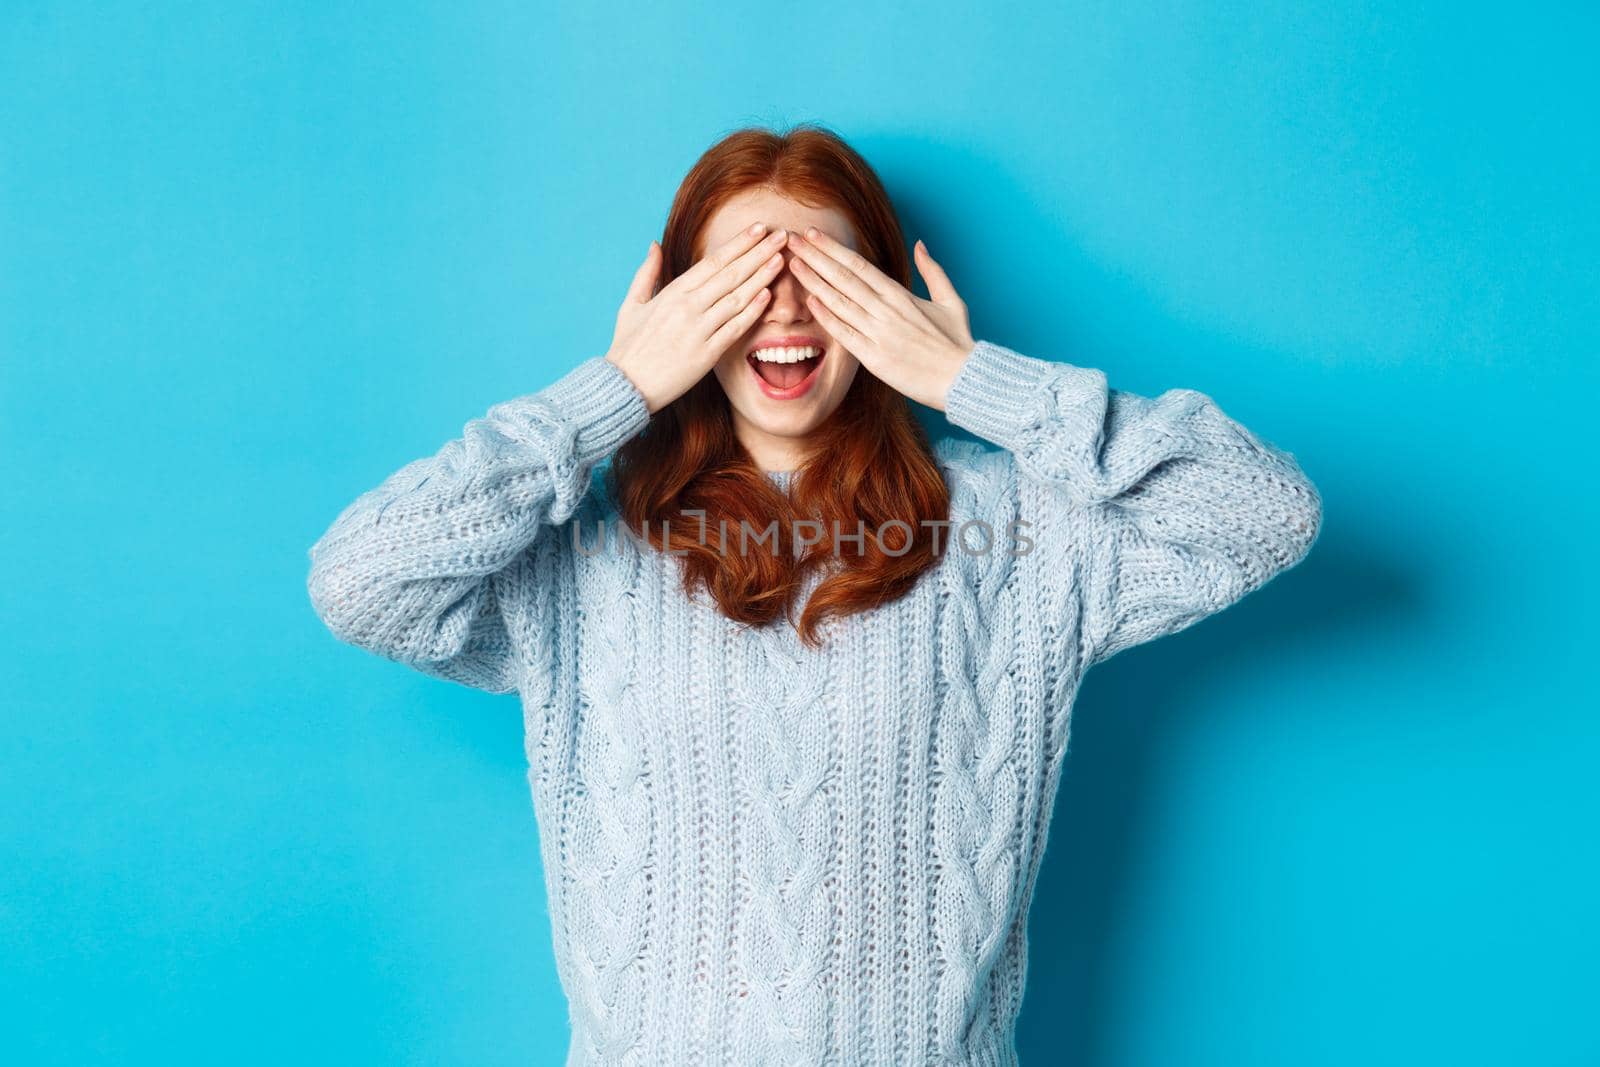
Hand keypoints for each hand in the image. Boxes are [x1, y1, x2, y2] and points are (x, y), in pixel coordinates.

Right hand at [605, 223, 789, 412]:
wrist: (625, 386)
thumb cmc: (628, 346)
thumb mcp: (631, 304)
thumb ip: (647, 273)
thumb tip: (655, 245)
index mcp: (672, 292)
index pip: (714, 261)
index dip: (740, 243)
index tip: (759, 228)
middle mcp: (687, 307)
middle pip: (731, 274)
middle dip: (759, 253)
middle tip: (782, 236)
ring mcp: (698, 331)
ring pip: (737, 298)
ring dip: (762, 277)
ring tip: (781, 260)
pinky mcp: (706, 355)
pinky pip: (734, 329)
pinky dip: (752, 312)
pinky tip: (768, 296)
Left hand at [786, 228, 975, 409]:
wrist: (963, 379)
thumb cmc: (957, 342)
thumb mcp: (951, 300)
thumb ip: (933, 271)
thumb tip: (920, 245)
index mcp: (900, 295)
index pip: (858, 265)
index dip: (832, 249)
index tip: (812, 235)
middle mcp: (886, 310)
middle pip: (843, 277)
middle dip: (814, 256)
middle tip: (790, 240)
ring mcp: (879, 333)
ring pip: (839, 302)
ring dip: (813, 281)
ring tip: (792, 264)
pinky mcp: (875, 358)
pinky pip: (845, 334)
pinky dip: (827, 317)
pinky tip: (809, 302)